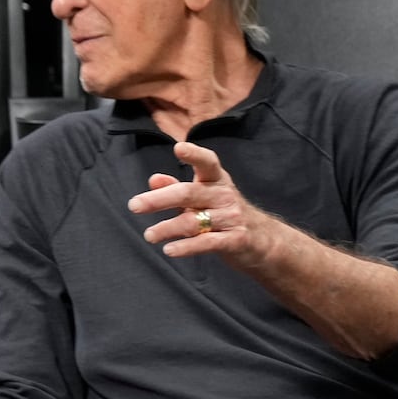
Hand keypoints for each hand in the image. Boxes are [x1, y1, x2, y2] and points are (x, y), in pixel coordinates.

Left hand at [128, 141, 267, 266]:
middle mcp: (224, 195)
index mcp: (216, 180)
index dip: (194, 154)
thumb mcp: (204, 196)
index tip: (178, 148)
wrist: (263, 240)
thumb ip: (177, 188)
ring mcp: (231, 217)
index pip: (207, 162)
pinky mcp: (235, 240)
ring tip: (149, 235)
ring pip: (193, 221)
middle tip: (134, 206)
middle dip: (159, 199)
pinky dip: (186, 247)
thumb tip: (153, 180)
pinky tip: (169, 249)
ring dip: (167, 228)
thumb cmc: (224, 213)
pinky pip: (207, 243)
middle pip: (188, 194)